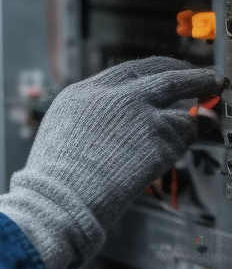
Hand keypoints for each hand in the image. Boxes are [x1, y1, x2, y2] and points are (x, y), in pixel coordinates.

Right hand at [0, 56, 226, 268]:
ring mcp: (140, 114)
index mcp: (85, 94)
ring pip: (181, 99)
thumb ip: (91, 120)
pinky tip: (198, 137)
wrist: (60, 197)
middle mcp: (115, 97)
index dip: (154, 71)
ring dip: (201, 100)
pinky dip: (194, 134)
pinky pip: (187, 131)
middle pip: (162, 75)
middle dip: (191, 75)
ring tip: (214, 102)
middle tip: (210, 78)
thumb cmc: (55, 179)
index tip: (170, 72)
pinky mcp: (159, 137)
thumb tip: (116, 124)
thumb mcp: (62, 133)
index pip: (128, 72)